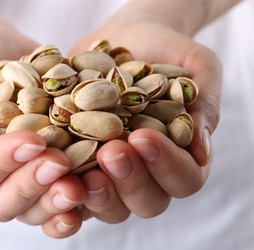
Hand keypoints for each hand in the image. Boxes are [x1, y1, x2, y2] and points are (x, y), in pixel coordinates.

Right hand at [0, 24, 85, 237]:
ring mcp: (15, 179)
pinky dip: (72, 207)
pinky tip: (90, 195)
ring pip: (30, 210)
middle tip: (59, 164)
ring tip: (79, 186)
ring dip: (54, 202)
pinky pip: (55, 202)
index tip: (31, 141)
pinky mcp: (43, 173)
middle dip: (30, 186)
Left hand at [71, 21, 221, 221]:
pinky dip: (61, 185)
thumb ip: (205, 101)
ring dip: (95, 192)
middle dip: (129, 180)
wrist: (126, 38)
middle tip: (111, 151)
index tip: (143, 137)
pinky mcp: (81, 169)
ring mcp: (112, 177)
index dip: (166, 165)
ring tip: (75, 164)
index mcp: (183, 158)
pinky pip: (73, 190)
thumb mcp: (196, 64)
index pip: (185, 179)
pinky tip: (47, 166)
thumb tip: (202, 152)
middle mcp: (148, 175)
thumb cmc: (166, 50)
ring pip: (109, 206)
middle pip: (146, 203)